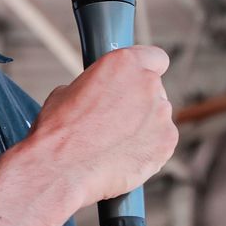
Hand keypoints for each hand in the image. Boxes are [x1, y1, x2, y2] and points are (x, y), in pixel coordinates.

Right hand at [26, 45, 177, 206]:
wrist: (61, 168)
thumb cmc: (58, 131)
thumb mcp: (69, 91)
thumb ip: (97, 86)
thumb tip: (101, 96)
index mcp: (123, 63)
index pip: (154, 57)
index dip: (146, 70)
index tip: (137, 82)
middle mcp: (147, 84)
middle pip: (154, 90)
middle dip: (139, 103)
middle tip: (115, 121)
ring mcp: (160, 114)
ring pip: (158, 117)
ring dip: (144, 127)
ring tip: (114, 144)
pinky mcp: (166, 142)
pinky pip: (162, 142)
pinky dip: (148, 149)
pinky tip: (124, 157)